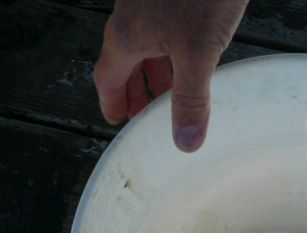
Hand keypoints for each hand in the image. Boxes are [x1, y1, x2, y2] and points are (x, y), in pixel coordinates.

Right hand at [94, 0, 249, 151]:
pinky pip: (162, 31)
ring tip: (168, 95)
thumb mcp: (199, 52)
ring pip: (144, 45)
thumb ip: (191, 99)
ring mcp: (150, 4)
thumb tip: (185, 144)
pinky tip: (190, 58)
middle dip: (133, 91)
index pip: (108, 78)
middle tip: (143, 116)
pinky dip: (169, 53)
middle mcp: (131, 18)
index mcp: (127, 36)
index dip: (113, 103)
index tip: (117, 121)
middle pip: (123, 62)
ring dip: (152, 73)